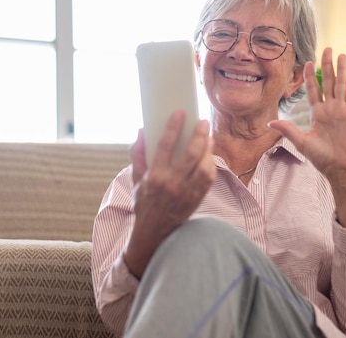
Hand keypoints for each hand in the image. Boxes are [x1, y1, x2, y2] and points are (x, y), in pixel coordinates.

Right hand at [125, 111, 215, 277]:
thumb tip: (141, 132)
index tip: (179, 113)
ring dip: (208, 149)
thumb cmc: (144, 202)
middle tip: (202, 122)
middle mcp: (172, 184)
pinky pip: (209, 178)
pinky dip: (210, 164)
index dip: (173, 127)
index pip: (165, 146)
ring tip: (208, 137)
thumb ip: (137, 155)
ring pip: (204, 166)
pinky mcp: (197, 199)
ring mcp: (187, 192)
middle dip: (198, 135)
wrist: (155, 232)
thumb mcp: (135, 179)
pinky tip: (208, 154)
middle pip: (190, 154)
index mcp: (154, 176)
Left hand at [268, 48, 345, 228]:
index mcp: (317, 113)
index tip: (308, 63)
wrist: (338, 167)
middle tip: (327, 49)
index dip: (310, 77)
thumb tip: (269, 123)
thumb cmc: (321, 157)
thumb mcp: (301, 142)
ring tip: (342, 54)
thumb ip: (288, 130)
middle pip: (328, 82)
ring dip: (342, 70)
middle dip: (327, 66)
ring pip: (342, 85)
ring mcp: (342, 110)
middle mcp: (330, 109)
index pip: (313, 90)